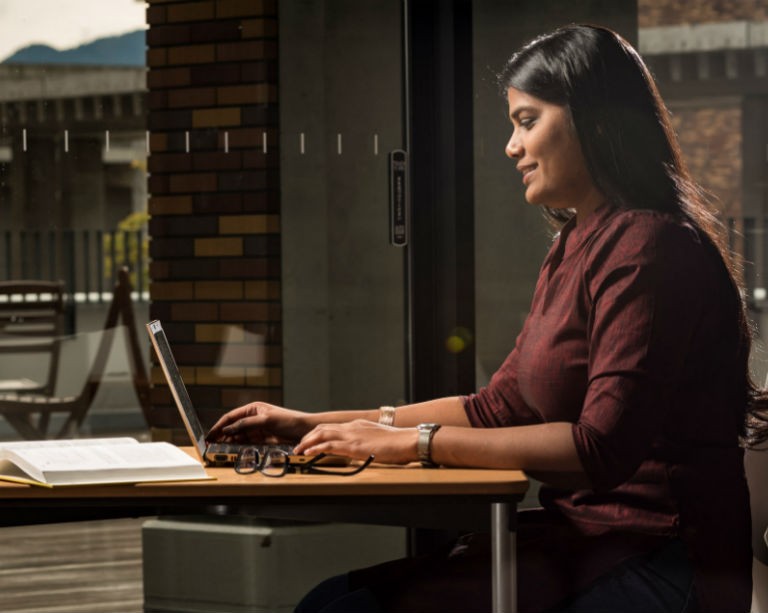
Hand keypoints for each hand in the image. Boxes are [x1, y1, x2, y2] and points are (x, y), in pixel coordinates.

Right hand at [206, 402, 311, 444]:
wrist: (304, 431)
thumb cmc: (288, 420)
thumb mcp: (266, 420)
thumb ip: (247, 424)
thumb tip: (228, 428)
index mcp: (253, 409)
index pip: (231, 417)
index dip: (219, 425)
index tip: (210, 434)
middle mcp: (253, 418)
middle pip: (232, 427)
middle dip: (221, 434)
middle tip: (210, 444)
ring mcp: (256, 430)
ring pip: (237, 436)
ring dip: (228, 441)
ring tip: (217, 448)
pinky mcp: (261, 440)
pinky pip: (246, 443)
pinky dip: (237, 446)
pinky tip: (231, 450)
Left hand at [293, 419, 418, 464]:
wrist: (407, 440)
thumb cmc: (398, 442)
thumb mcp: (378, 439)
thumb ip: (366, 441)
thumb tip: (360, 449)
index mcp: (358, 425)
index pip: (332, 427)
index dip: (317, 433)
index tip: (309, 441)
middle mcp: (352, 426)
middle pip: (323, 428)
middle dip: (308, 436)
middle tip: (299, 446)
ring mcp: (352, 435)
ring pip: (322, 434)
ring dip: (307, 442)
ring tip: (298, 450)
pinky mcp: (354, 446)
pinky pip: (329, 445)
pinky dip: (316, 449)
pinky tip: (309, 453)